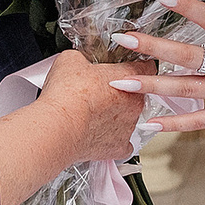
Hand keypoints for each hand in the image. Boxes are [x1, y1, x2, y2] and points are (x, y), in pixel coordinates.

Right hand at [33, 49, 148, 169]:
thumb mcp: (70, 59)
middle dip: (122, 92)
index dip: (136, 66)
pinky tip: (99, 134)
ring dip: (116, 115)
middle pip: (137, 94)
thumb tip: (80, 59)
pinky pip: (122, 144)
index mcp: (128, 77)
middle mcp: (134, 103)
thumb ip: (84, 57)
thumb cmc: (66, 95)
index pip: (147, 67)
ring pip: (129, 118)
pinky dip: (112, 140)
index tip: (126, 68)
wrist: (58, 127)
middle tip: (101, 91)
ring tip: (93, 113)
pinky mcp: (119, 147)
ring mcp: (129, 127)